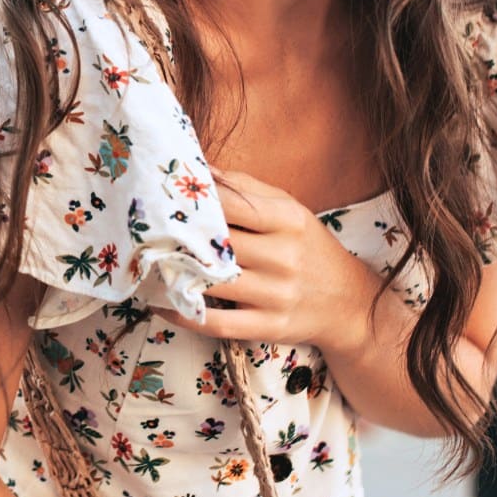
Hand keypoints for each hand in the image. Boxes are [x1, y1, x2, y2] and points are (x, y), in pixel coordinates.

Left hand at [154, 166, 376, 353]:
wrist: (349, 303)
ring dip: (177, 274)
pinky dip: (186, 314)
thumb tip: (202, 169)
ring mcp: (277, 295)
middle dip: (181, 236)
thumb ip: (248, 190)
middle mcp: (284, 257)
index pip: (234, 203)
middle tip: (146, 230)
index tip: (166, 195)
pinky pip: (218, 323)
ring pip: (215, 282)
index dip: (197, 199)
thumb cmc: (310, 249)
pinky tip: (164, 303)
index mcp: (289, 221)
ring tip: (149, 263)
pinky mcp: (269, 326)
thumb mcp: (291, 211)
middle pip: (220, 242)